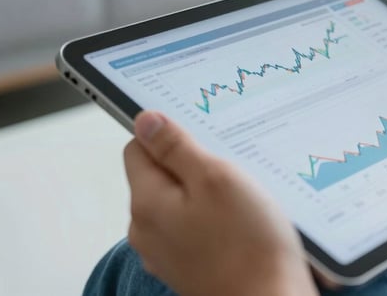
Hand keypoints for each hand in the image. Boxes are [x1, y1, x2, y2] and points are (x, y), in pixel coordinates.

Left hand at [124, 111, 317, 295]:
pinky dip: (215, 220)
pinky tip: (243, 224)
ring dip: (208, 193)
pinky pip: (195, 228)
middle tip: (232, 169)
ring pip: (181, 202)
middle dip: (194, 166)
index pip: (137, 148)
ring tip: (243, 199)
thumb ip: (176, 147)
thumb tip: (146, 120)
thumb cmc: (249, 245)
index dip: (169, 135)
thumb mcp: (215, 177)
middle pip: (160, 176)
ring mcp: (167, 253)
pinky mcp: (189, 267)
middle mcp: (147, 230)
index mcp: (146, 203)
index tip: (203, 137)